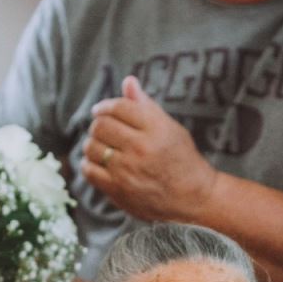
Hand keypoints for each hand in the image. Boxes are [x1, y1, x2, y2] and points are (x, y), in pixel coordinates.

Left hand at [79, 76, 217, 221]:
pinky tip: (99, 163)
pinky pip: (89, 170)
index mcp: (156, 129)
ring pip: (91, 146)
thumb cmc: (183, 161)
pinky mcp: (118, 190)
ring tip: (102, 146)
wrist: (194, 200)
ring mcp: (128, 170)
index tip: (101, 110)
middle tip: (103, 130)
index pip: (119, 107)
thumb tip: (128, 81)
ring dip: (92, 144)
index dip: (106, 106)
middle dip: (99, 124)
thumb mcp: (171, 128)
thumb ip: (146, 105)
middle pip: (101, 125)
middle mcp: (141, 148)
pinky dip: (89, 164)